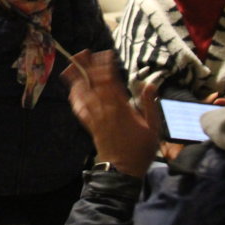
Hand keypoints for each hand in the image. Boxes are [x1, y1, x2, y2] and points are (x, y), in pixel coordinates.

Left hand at [61, 49, 160, 177]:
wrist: (123, 171)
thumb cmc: (141, 149)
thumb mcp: (153, 127)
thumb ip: (150, 104)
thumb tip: (150, 84)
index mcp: (121, 108)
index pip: (110, 82)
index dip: (105, 67)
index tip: (105, 54)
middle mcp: (105, 111)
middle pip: (93, 85)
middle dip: (87, 67)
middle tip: (82, 52)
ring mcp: (95, 119)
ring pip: (83, 96)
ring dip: (76, 80)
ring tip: (71, 66)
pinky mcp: (90, 127)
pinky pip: (79, 111)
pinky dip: (74, 99)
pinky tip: (72, 91)